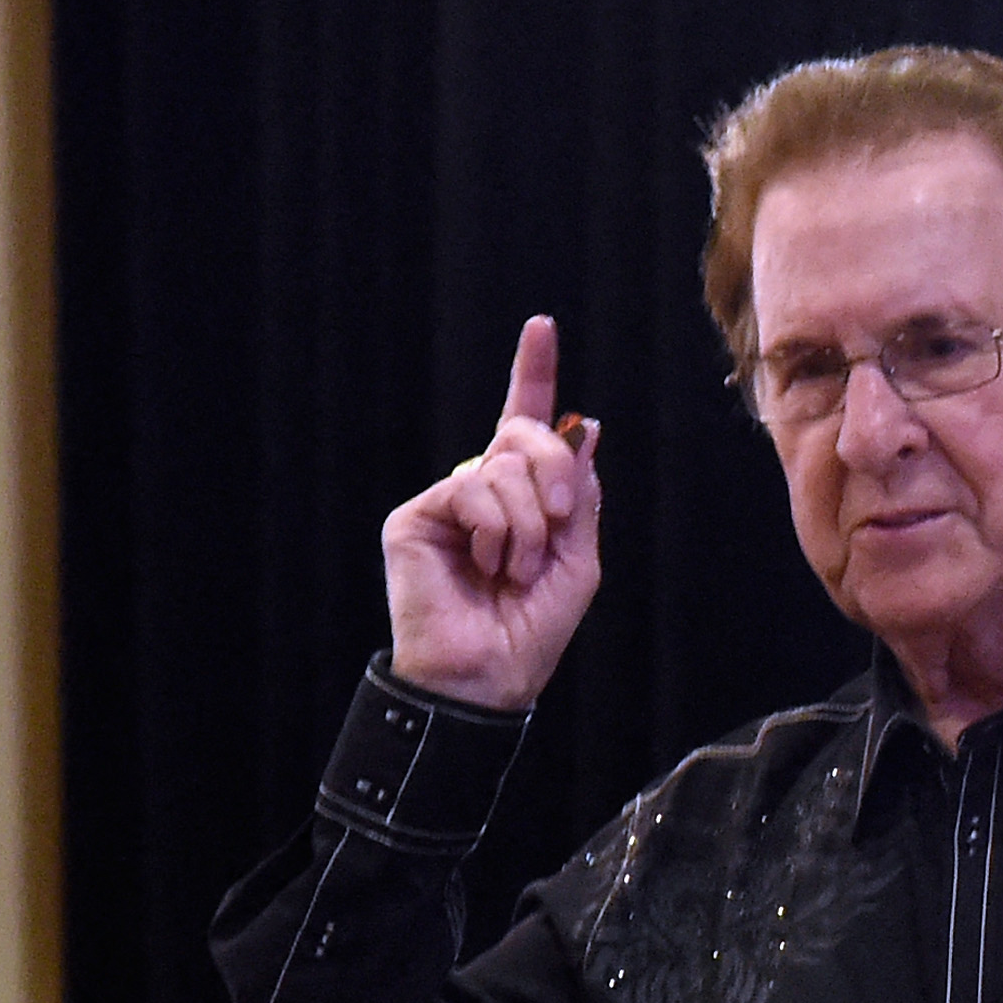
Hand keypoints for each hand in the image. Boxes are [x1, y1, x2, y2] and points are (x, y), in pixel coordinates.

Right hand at [382, 315, 601, 709]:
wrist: (490, 675)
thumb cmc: (531, 628)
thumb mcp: (578, 560)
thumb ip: (579, 495)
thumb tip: (586, 427)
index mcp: (521, 498)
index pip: (526, 424)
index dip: (533, 374)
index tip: (542, 327)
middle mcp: (482, 490)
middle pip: (525, 432)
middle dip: (554, 468)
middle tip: (558, 517)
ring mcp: (448, 500)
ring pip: (502, 465)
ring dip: (527, 522)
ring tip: (513, 569)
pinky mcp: (417, 515)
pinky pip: (471, 487)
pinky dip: (495, 528)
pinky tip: (487, 563)